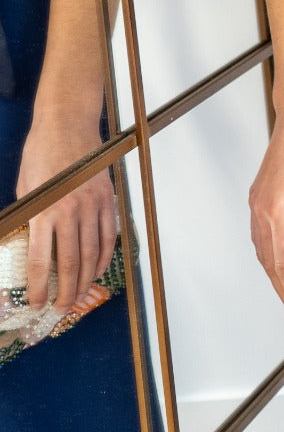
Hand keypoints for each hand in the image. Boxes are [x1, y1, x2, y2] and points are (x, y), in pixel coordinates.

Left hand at [16, 117, 116, 313]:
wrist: (68, 123)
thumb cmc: (41, 152)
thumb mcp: (25, 189)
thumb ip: (29, 219)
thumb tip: (25, 247)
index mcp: (45, 210)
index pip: (42, 260)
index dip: (38, 286)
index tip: (37, 302)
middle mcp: (70, 211)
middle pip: (71, 262)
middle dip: (66, 290)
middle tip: (61, 307)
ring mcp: (92, 205)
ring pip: (93, 252)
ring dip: (86, 278)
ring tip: (80, 294)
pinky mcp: (107, 198)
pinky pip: (110, 233)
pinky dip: (106, 254)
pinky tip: (99, 267)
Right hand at [249, 109, 283, 317]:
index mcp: (280, 214)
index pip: (283, 266)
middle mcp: (262, 212)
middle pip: (268, 263)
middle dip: (283, 289)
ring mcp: (256, 204)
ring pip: (262, 250)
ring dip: (275, 271)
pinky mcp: (257, 197)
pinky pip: (260, 234)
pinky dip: (272, 251)